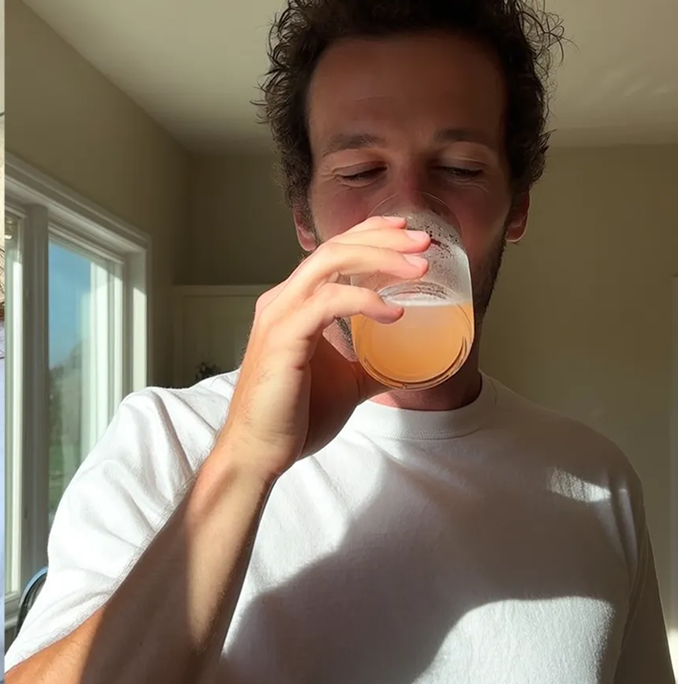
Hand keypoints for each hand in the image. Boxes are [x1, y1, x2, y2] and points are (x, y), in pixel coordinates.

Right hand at [220, 215, 430, 480]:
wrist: (259, 451)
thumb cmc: (292, 418)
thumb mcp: (347, 384)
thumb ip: (373, 367)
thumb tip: (411, 366)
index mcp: (293, 306)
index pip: (332, 252)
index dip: (370, 234)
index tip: (408, 233)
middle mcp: (283, 302)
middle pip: (334, 247)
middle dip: (383, 238)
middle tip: (424, 242)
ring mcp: (280, 316)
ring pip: (329, 262)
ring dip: (378, 258)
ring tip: (418, 266)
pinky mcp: (284, 337)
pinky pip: (328, 302)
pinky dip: (364, 300)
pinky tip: (394, 312)